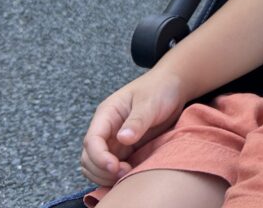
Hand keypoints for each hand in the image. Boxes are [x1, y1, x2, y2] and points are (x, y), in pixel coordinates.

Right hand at [79, 70, 185, 185]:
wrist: (173, 87)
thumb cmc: (159, 89)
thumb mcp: (150, 102)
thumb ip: (137, 121)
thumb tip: (123, 139)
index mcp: (107, 114)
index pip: (92, 141)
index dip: (99, 158)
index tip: (114, 167)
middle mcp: (106, 129)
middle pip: (89, 158)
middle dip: (102, 170)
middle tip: (126, 173)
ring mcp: (114, 141)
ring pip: (97, 166)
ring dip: (107, 176)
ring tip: (129, 175)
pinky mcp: (126, 149)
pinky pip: (113, 168)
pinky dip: (117, 176)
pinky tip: (132, 175)